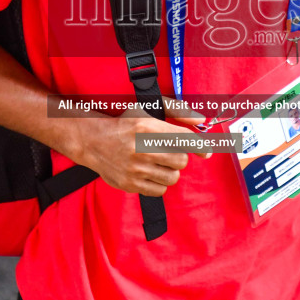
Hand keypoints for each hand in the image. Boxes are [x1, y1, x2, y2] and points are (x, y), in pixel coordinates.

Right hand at [67, 100, 204, 196]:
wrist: (93, 141)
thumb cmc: (125, 123)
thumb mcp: (148, 108)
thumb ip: (178, 111)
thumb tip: (202, 120)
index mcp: (147, 127)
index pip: (185, 140)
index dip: (200, 146)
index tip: (206, 152)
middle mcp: (141, 149)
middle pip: (182, 161)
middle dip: (179, 156)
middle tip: (167, 151)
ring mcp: (135, 169)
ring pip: (173, 177)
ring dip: (169, 170)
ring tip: (157, 162)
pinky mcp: (130, 185)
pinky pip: (160, 191)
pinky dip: (159, 183)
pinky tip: (149, 172)